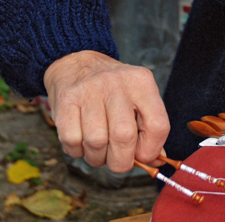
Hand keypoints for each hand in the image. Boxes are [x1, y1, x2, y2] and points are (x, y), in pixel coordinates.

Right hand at [43, 50, 169, 173]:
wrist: (76, 64)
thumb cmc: (111, 90)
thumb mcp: (137, 99)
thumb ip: (149, 129)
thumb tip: (157, 161)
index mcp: (142, 82)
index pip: (158, 125)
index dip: (151, 150)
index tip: (142, 156)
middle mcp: (117, 83)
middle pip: (124, 137)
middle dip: (121, 161)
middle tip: (117, 161)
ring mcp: (90, 90)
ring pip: (96, 142)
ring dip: (97, 158)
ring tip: (98, 150)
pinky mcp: (66, 100)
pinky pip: (72, 141)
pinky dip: (77, 151)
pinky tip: (81, 142)